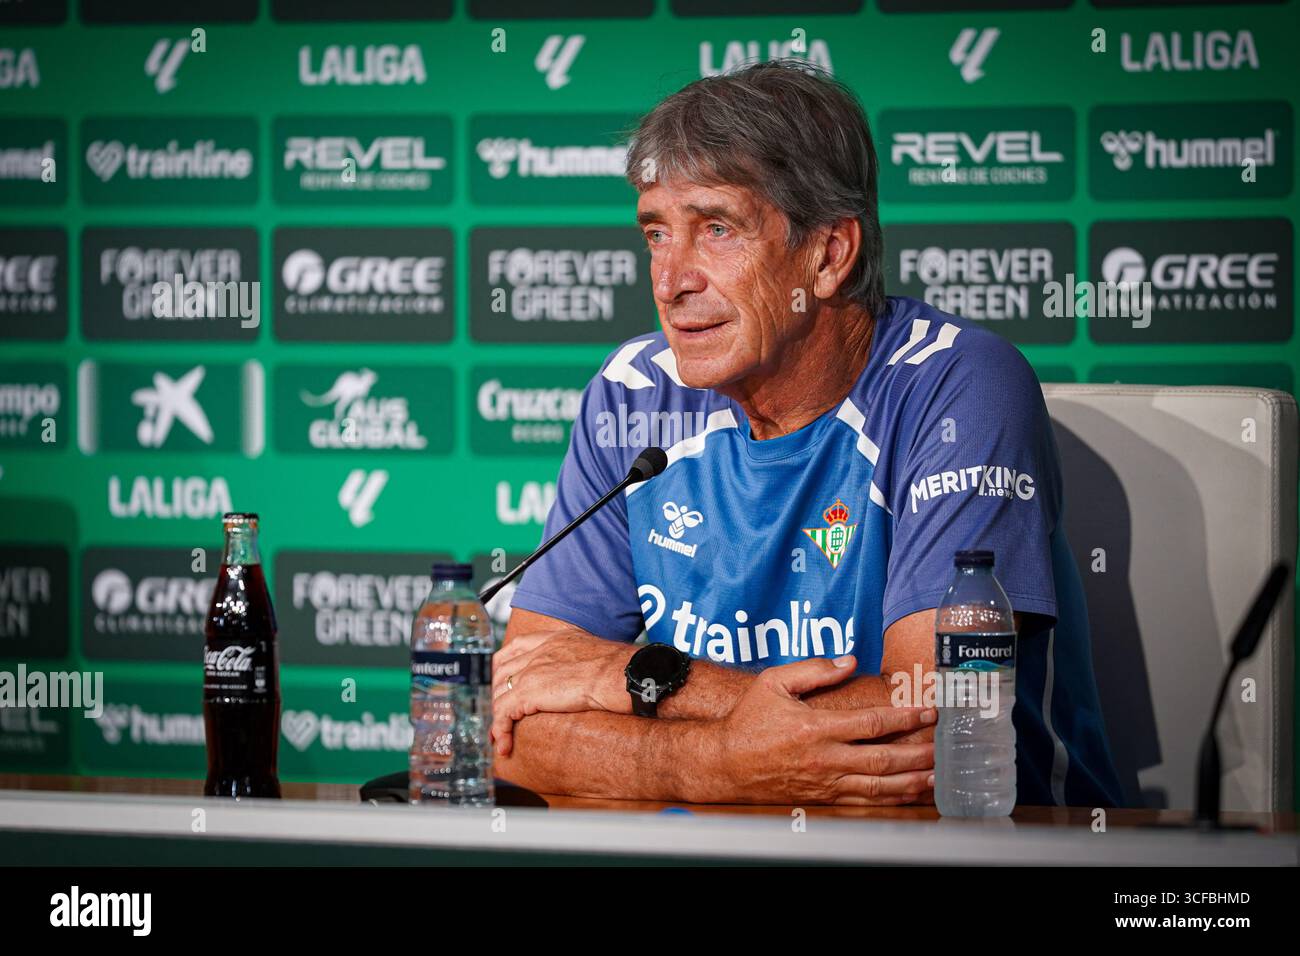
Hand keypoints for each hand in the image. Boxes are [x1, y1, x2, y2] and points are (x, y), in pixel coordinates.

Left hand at [491, 630, 634, 756]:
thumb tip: (585, 677)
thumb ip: (580, 661)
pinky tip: (504, 744)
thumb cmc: (620, 669)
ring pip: (498, 694)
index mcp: (553, 639)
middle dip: (495, 695)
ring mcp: (531, 671)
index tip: (501, 681)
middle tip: (500, 716)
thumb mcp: (595, 655)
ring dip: (496, 717)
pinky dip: (500, 731)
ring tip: (499, 737)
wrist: (621, 675)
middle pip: (500, 673)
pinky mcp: (529, 692)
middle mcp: (538, 652)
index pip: (515, 647)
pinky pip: (503, 714)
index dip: (503, 667)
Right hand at [707, 654, 935, 804]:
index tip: (928, 711)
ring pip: (877, 786)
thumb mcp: (773, 683)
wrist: (724, 764)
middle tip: (943, 746)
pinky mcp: (821, 798)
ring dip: (911, 780)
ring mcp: (824, 782)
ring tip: (936, 775)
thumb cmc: (748, 720)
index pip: (872, 723)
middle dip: (918, 752)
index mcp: (816, 728)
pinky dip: (889, 799)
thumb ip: (813, 669)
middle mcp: (824, 758)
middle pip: (883, 759)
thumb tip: (848, 661)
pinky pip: (862, 802)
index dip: (904, 717)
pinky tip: (907, 794)